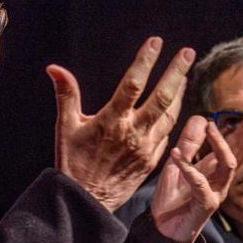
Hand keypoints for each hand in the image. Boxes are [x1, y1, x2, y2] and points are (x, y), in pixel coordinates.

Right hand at [49, 37, 191, 211]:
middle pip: (162, 97)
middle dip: (177, 72)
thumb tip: (55, 68)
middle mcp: (133, 133)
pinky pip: (168, 134)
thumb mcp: (66, 127)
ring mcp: (146, 147)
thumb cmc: (73, 162)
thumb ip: (66, 95)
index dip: (145, 61)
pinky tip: (176, 106)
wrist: (86, 200)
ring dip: (179, 93)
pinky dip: (174, 117)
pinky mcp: (152, 160)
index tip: (156, 42)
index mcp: (112, 121)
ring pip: (170, 115)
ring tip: (184, 74)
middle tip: (188, 52)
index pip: (132, 84)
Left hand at [150, 108, 242, 242]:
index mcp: (216, 170)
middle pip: (242, 152)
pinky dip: (187, 167)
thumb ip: (189, 144)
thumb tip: (202, 118)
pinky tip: (176, 155)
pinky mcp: (205, 204)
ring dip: (219, 144)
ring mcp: (216, 192)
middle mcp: (221, 180)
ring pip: (228, 165)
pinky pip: (200, 183)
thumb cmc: (172, 200)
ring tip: (209, 126)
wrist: (162, 230)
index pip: (236, 145)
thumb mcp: (176, 165)